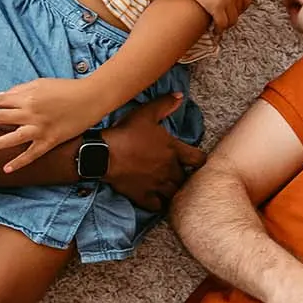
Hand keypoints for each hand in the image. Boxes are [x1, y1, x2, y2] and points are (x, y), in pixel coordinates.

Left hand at [0, 78, 112, 172]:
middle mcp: (30, 113)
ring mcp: (39, 129)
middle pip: (0, 117)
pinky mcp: (50, 141)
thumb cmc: (66, 88)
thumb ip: (21, 89)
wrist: (90, 98)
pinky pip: (31, 154)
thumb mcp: (41, 83)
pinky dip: (19, 162)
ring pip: (11, 138)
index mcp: (28, 96)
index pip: (1, 99)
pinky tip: (6, 168)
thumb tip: (3, 96)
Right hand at [99, 95, 206, 210]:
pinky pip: (158, 206)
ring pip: (174, 194)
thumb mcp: (146, 113)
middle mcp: (169, 170)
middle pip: (186, 179)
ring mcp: (157, 185)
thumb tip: (180, 96)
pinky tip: (156, 198)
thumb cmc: (126, 132)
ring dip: (173, 191)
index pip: (199, 160)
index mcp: (173, 150)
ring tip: (169, 187)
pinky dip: (159, 203)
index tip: (194, 160)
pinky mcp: (143, 196)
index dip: (199, 160)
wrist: (103, 154)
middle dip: (184, 176)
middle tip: (178, 173)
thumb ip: (165, 104)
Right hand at [179, 0, 264, 30]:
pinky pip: (221, 24)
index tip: (231, 8)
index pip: (246, 1)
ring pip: (231, 20)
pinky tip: (214, 29)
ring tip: (219, 24)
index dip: (238, 7)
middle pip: (239, 12)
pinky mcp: (215, 7)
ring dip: (226, 23)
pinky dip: (218, 28)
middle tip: (223, 17)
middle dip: (232, 15)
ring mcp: (228, 0)